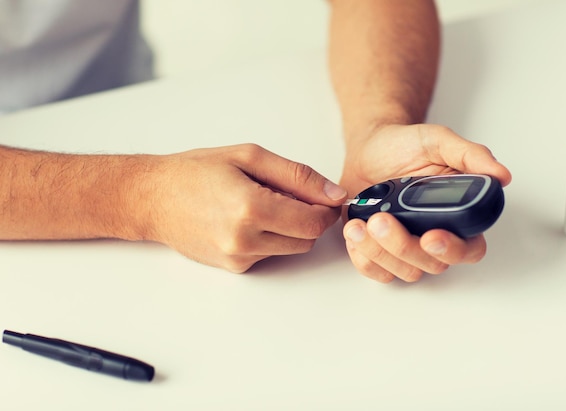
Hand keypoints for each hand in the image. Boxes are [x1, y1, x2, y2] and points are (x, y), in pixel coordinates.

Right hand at [142, 144, 346, 271]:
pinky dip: (271, 238)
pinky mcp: (233, 268)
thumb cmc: (197, 171)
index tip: (321, 195)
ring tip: (263, 204)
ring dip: (290, 228)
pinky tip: (248, 219)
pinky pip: (270, 255)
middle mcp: (245, 240)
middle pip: (307, 239)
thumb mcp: (250, 157)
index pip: (314, 222)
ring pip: (291, 249)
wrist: (153, 198)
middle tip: (288, 194)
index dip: (325, 208)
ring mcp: (238, 258)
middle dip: (309, 218)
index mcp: (251, 208)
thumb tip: (334, 195)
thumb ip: (298, 176)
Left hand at [340, 124, 511, 282]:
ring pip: (404, 271)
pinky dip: (364, 258)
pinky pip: (376, 272)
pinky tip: (355, 233)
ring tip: (359, 225)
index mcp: (456, 216)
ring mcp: (406, 247)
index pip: (469, 249)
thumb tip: (501, 175)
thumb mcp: (438, 141)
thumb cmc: (405, 146)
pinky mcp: (380, 251)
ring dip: (379, 252)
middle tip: (381, 219)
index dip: (453, 250)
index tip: (431, 236)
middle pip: (431, 264)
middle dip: (403, 246)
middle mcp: (434, 237)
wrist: (369, 148)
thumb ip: (470, 155)